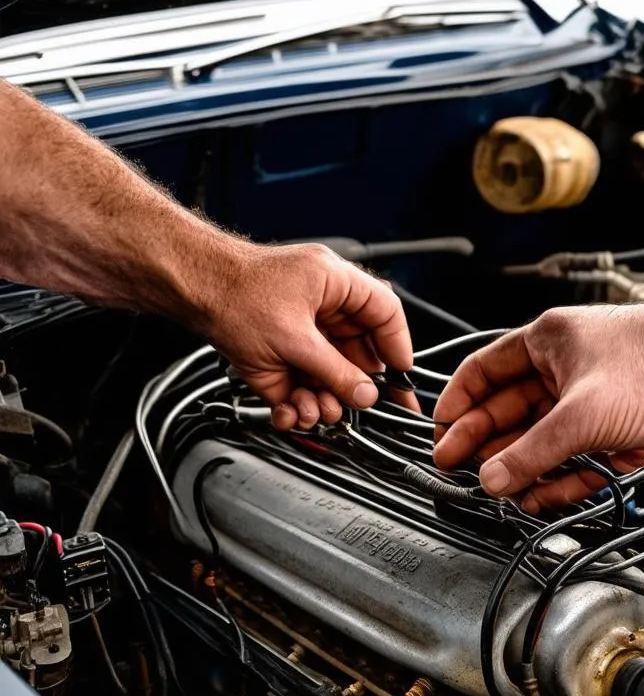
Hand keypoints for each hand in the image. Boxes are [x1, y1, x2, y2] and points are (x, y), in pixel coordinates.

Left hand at [200, 243, 413, 430]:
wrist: (189, 295)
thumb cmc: (234, 293)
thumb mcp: (295, 339)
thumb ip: (336, 371)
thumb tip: (365, 394)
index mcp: (335, 284)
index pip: (384, 313)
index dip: (397, 345)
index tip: (402, 374)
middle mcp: (322, 308)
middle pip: (359, 353)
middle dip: (355, 386)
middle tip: (362, 407)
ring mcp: (301, 335)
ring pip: (331, 377)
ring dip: (325, 401)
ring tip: (316, 409)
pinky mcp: (280, 360)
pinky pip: (303, 389)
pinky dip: (299, 406)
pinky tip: (291, 411)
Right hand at [433, 287, 643, 511]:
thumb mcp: (580, 412)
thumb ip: (533, 450)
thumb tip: (493, 479)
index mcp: (543, 345)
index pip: (483, 374)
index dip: (458, 406)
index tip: (440, 436)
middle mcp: (560, 372)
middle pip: (508, 414)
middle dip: (485, 445)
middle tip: (459, 472)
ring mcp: (585, 402)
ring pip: (540, 441)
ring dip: (520, 468)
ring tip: (497, 493)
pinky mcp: (610, 431)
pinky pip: (573, 460)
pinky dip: (556, 479)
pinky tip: (535, 497)